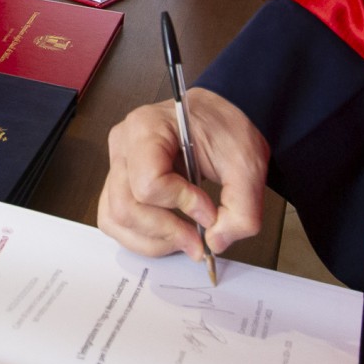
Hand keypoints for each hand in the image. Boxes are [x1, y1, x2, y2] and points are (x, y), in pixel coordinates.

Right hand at [98, 88, 268, 267]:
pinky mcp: (119, 185)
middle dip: (166, 231)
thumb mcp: (248, 163)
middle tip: (200, 240)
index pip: (148, 182)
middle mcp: (123, 145)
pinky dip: (144, 239)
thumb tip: (214, 242)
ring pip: (115, 220)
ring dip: (153, 240)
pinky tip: (170, 235)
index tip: (208, 210)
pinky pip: (115, 222)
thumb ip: (242, 208)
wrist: (214, 121)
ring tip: (186, 238)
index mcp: (147, 127)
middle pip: (125, 207)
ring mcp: (117, 166)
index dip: (182, 204)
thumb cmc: (223, 129)